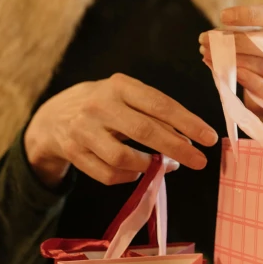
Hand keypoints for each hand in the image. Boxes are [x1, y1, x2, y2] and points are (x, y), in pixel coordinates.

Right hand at [24, 75, 217, 187]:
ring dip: (150, 166)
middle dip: (177, 148)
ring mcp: (83, 130)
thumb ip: (155, 114)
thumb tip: (188, 140)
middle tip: (199, 161)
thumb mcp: (127, 98)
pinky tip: (138, 171)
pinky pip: (109, 175)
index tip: (209, 138)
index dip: (188, 122)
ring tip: (163, 165)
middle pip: (145, 131)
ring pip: (124, 158)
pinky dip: (129, 177)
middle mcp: (99, 105)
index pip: (159, 104)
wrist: (54, 117)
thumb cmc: (105, 106)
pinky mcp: (74, 153)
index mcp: (118, 86)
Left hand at [200, 4, 262, 133]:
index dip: (249, 14)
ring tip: (211, 57)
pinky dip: (251, 83)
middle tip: (207, 40)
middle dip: (236, 40)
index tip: (223, 16)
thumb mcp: (260, 40)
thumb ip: (243, 35)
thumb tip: (213, 37)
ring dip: (237, 61)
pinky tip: (234, 74)